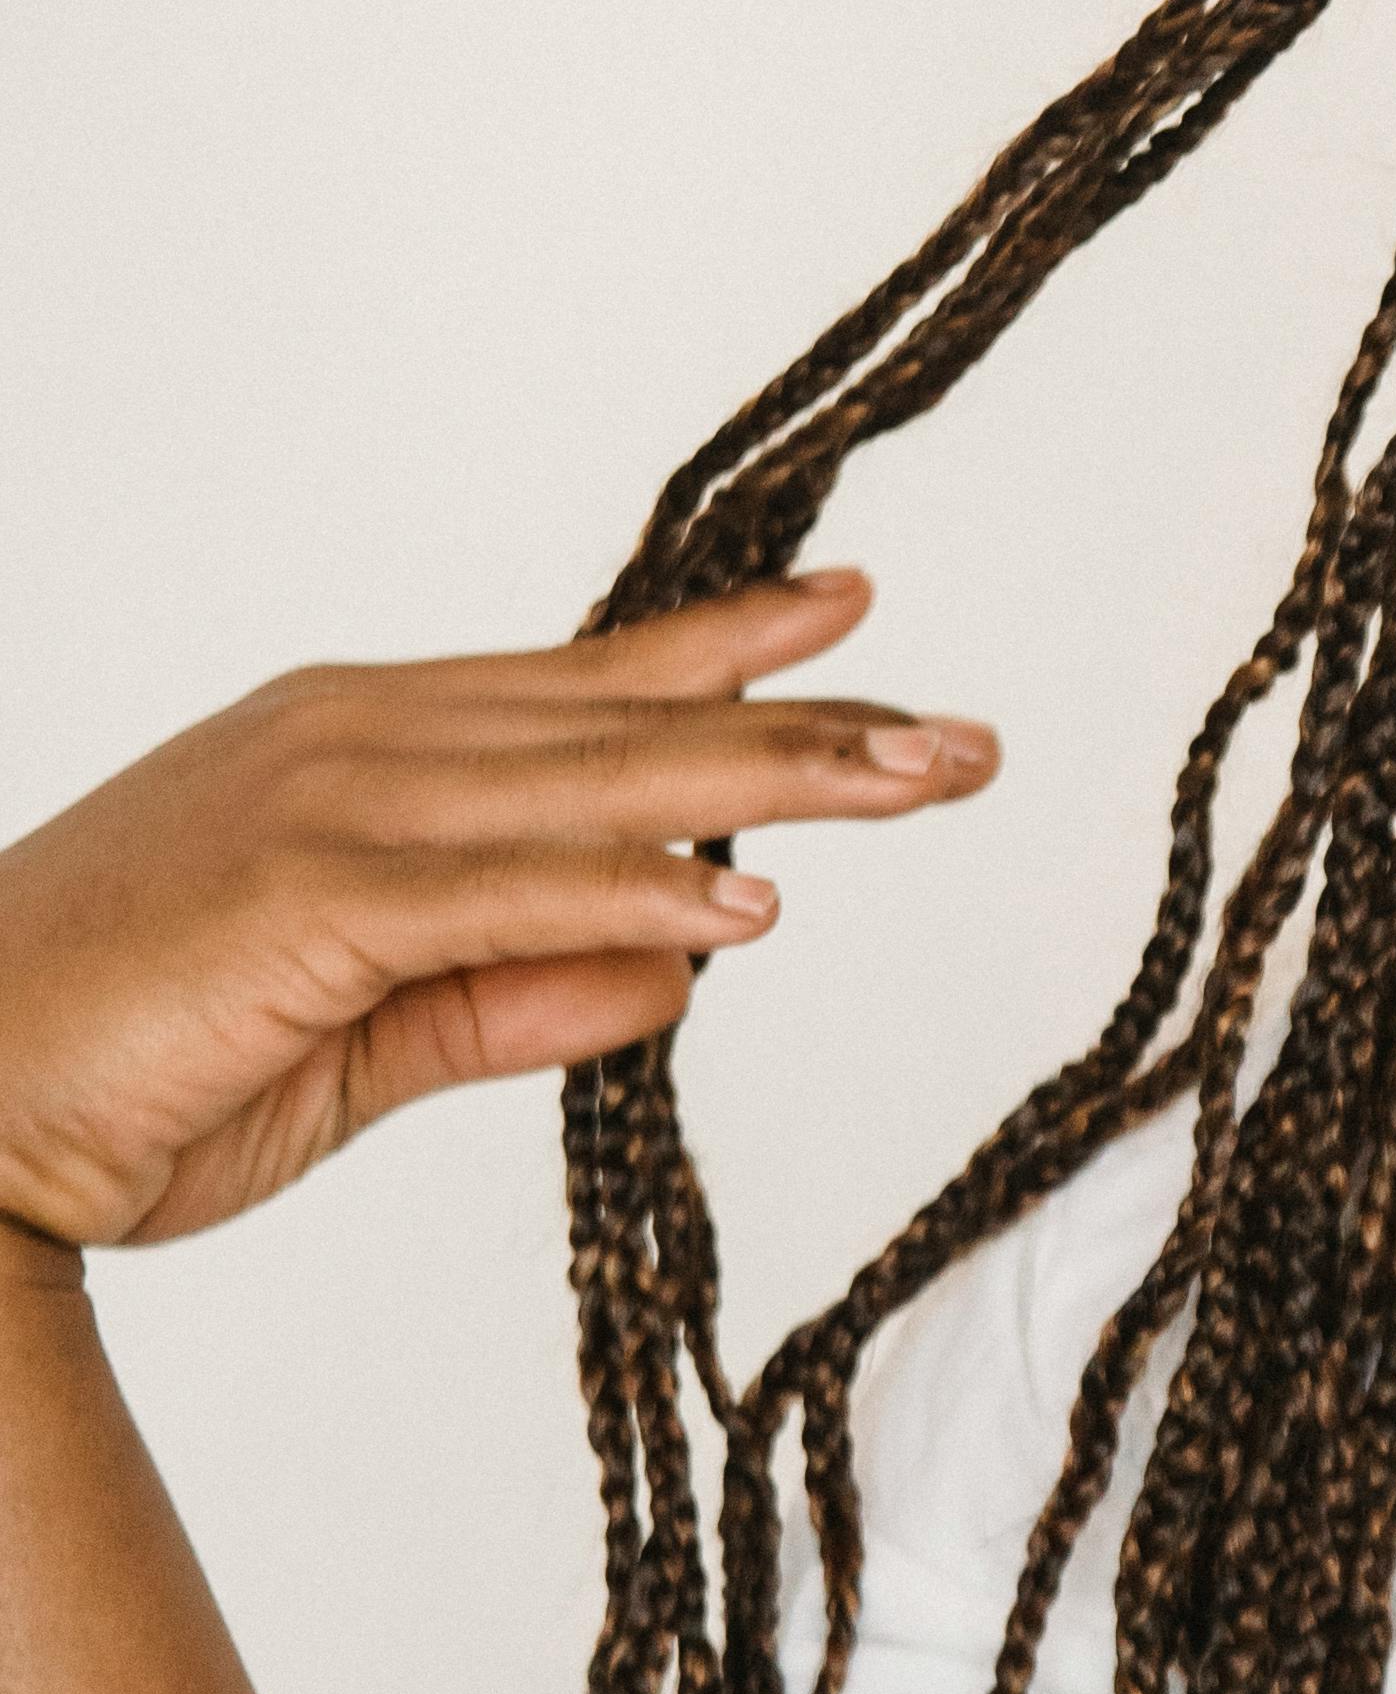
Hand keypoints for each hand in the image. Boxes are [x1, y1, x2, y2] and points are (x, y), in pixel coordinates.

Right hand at [0, 571, 996, 1249]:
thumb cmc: (134, 1071)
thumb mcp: (371, 1037)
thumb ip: (524, 991)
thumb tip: (687, 963)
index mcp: (356, 749)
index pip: (581, 694)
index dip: (722, 658)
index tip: (853, 621)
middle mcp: (351, 742)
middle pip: (620, 721)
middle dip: (804, 721)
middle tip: (963, 735)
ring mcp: (325, 803)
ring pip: (592, 781)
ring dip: (768, 778)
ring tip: (924, 781)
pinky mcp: (303, 894)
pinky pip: (506, 887)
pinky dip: (631, 889)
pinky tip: (751, 901)